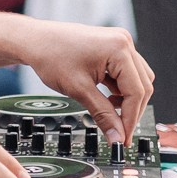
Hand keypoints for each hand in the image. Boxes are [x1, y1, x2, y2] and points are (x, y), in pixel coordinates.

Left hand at [9, 19, 152, 142]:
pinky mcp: (112, 48)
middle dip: (131, 110)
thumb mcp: (79, 90)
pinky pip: (126, 73)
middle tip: (118, 131)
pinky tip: (105, 98)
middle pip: (142, 85)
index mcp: (119, 48)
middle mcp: (123, 42)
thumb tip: (117, 137)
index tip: (123, 137)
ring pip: (137, 80)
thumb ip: (103, 115)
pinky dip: (119, 89)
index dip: (131, 118)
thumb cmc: (51, 56)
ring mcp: (119, 43)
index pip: (137, 91)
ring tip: (108, 111)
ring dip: (126, 99)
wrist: (34, 41)